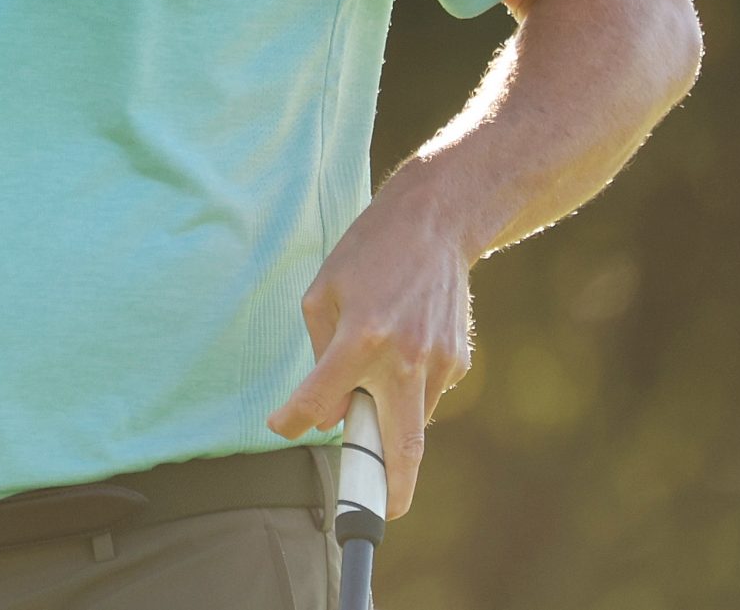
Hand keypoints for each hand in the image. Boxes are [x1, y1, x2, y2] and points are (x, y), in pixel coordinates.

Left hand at [264, 191, 473, 519]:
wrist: (436, 223)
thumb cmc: (368, 254)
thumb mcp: (324, 292)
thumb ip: (320, 352)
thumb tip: (328, 410)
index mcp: (362, 337)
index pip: (322, 398)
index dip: (295, 419)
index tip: (280, 427)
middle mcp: (405, 357)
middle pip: (401, 446)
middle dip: (390, 490)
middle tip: (379, 517)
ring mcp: (439, 362)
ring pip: (410, 420)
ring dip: (388, 424)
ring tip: (371, 390)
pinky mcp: (459, 361)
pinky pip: (425, 394)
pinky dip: (406, 392)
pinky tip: (399, 350)